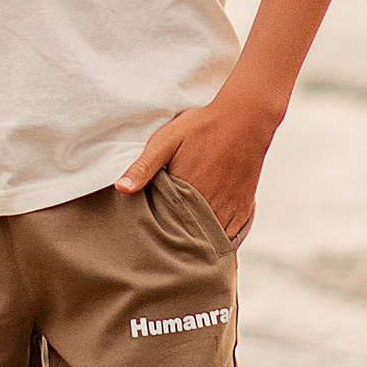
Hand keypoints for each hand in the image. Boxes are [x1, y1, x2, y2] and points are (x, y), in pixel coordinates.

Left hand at [118, 86, 281, 239]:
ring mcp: (229, 211)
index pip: (166, 229)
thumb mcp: (166, 141)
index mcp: (185, 195)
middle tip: (164, 247)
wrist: (245, 119)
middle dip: (177, 245)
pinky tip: (208, 239)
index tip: (148, 239)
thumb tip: (121, 189)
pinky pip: (231, 237)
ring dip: (199, 245)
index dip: (157, 235)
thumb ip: (143, 167)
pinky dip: (219, 241)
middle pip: (189, 240)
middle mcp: (209, 208)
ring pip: (211, 242)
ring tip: (184, 245)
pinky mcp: (244, 210)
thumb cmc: (202, 127)